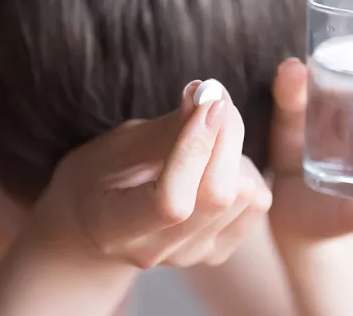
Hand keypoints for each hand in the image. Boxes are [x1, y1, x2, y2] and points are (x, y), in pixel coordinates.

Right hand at [29, 81, 271, 267]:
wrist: (97, 223)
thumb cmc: (100, 176)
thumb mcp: (118, 146)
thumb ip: (167, 128)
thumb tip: (208, 96)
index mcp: (115, 228)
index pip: (171, 201)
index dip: (195, 148)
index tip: (207, 101)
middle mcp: (157, 251)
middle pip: (216, 197)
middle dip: (226, 137)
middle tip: (215, 97)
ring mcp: (191, 256)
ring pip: (243, 195)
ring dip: (234, 151)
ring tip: (206, 134)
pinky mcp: (219, 250)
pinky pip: (255, 202)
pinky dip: (245, 170)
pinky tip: (218, 160)